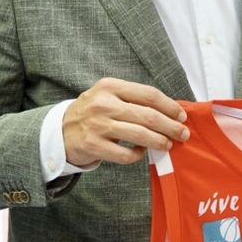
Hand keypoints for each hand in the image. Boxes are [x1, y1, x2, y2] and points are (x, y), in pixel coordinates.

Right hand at [63, 78, 188, 165]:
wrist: (59, 131)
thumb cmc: (92, 112)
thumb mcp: (108, 95)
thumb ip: (134, 99)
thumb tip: (170, 111)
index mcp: (110, 86)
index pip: (149, 95)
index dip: (170, 106)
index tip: (181, 116)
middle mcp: (103, 103)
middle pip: (149, 116)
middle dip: (171, 127)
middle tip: (182, 134)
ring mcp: (97, 125)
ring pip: (140, 135)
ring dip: (160, 141)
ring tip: (167, 144)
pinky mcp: (93, 145)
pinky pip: (126, 154)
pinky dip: (138, 155)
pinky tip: (140, 152)